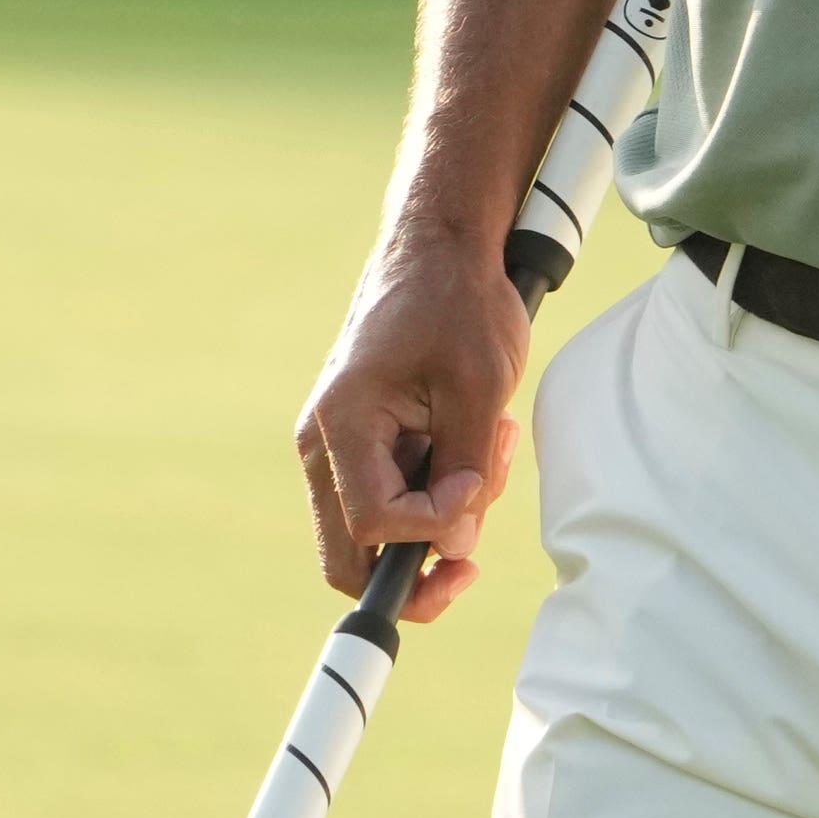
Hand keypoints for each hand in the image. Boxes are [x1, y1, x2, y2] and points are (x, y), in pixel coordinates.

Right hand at [292, 229, 536, 622]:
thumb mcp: (478, 383)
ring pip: (378, 535)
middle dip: (419, 567)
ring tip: (494, 451)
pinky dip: (438, 494)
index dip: (435, 522)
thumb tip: (455, 547)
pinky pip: (393, 501)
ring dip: (441, 518)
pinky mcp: (364, 446)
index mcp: (342, 423)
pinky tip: (478, 448)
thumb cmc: (456, 301)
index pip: (375, 523)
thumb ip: (465, 468)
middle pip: (351, 558)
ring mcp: (339, 448)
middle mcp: (324, 445)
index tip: (477, 483)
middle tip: (473, 552)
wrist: (438, 250)